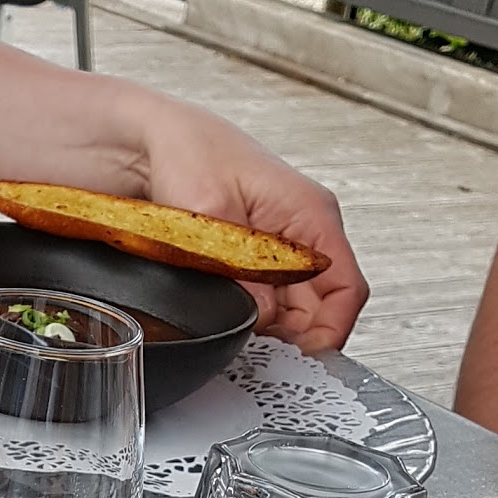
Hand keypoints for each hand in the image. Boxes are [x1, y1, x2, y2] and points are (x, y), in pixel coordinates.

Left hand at [136, 95, 365, 352]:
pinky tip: (229, 316)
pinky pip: (267, 297)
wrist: (150, 138)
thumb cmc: (186, 153)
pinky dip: (251, 314)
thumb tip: (261, 322)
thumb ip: (243, 279)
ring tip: (237, 329)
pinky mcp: (256, 253)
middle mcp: (305, 230)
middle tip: (258, 351)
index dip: (331, 332)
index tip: (304, 359)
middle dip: (293, 335)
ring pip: (293, 307)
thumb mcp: (212, 223)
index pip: (347, 289)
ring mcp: (282, 243)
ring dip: (270, 327)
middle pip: (321, 306)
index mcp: (311, 213)